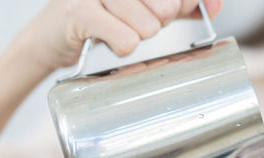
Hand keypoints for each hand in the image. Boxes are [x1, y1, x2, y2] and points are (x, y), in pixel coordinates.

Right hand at [17, 0, 222, 70]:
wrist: (50, 37)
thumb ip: (179, 5)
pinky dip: (122, 48)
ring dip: (136, 37)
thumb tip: (213, 6)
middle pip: (167, 8)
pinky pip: (126, 40)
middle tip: (133, 22)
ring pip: (148, 26)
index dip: (190, 3)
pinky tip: (107, 40)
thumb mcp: (144, 8)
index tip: (199, 9)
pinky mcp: (79, 12)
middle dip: (156, 23)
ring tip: (116, 30)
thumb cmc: (102, 18)